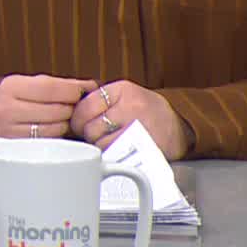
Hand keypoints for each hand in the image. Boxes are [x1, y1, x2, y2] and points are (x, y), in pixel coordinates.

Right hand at [0, 75, 96, 138]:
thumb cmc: (14, 97)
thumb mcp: (29, 83)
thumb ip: (58, 84)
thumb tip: (90, 87)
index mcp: (11, 87)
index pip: (51, 88)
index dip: (73, 90)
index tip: (86, 90)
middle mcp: (7, 109)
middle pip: (56, 109)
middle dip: (70, 107)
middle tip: (71, 105)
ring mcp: (10, 130)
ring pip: (55, 127)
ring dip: (64, 122)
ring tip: (59, 116)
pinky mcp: (17, 147)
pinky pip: (49, 140)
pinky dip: (57, 133)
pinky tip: (52, 126)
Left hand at [70, 80, 191, 158]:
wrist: (178, 126)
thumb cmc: (146, 112)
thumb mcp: (125, 96)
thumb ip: (100, 101)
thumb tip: (68, 112)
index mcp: (122, 90)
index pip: (85, 106)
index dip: (77, 119)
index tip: (79, 124)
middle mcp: (131, 106)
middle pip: (90, 127)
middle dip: (89, 134)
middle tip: (98, 135)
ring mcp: (139, 127)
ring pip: (100, 143)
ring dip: (100, 146)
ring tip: (112, 141)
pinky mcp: (145, 147)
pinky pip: (116, 155)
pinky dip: (112, 156)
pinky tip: (119, 151)